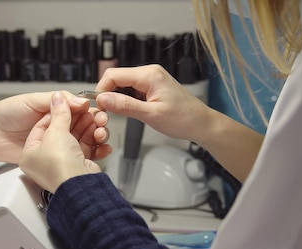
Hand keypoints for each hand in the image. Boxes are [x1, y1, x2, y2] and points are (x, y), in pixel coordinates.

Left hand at [0, 91, 110, 170]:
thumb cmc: (6, 118)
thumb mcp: (33, 102)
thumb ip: (57, 102)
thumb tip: (79, 100)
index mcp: (50, 115)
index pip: (73, 111)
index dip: (85, 111)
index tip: (94, 109)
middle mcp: (55, 131)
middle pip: (82, 126)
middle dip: (94, 124)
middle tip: (100, 121)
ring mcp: (59, 148)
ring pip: (85, 140)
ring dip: (96, 136)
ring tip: (100, 133)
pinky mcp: (61, 163)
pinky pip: (82, 156)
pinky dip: (94, 152)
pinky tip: (101, 147)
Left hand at [20, 92, 102, 192]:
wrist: (77, 190)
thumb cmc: (57, 167)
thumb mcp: (55, 132)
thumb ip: (59, 111)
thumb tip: (59, 97)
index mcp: (31, 152)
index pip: (46, 124)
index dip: (61, 112)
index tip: (74, 104)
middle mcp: (45, 159)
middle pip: (65, 131)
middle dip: (81, 121)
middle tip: (91, 112)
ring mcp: (62, 165)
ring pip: (78, 140)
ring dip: (92, 130)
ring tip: (100, 124)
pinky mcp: (78, 169)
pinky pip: (87, 152)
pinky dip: (97, 145)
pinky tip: (102, 140)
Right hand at [97, 64, 263, 181]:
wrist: (201, 124)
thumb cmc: (182, 119)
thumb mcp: (151, 115)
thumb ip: (125, 106)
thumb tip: (103, 99)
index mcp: (149, 75)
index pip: (113, 75)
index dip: (102, 90)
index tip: (99, 107)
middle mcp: (149, 72)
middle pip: (116, 78)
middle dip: (108, 94)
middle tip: (107, 113)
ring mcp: (151, 78)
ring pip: (123, 84)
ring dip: (117, 98)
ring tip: (121, 114)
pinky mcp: (152, 86)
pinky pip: (132, 89)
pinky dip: (126, 100)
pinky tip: (131, 111)